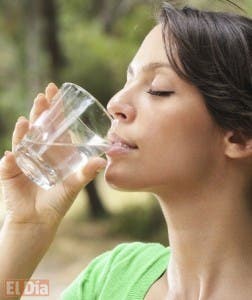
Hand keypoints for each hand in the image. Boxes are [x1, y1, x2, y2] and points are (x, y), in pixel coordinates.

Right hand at [0, 83, 106, 227]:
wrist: (39, 219)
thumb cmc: (58, 201)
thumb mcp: (75, 184)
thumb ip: (86, 173)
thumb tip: (102, 160)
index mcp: (54, 150)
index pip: (54, 124)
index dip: (54, 108)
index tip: (55, 90)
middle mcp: (39, 151)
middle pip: (38, 125)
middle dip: (40, 110)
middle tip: (43, 96)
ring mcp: (23, 159)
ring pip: (23, 138)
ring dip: (25, 128)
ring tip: (28, 119)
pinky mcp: (11, 171)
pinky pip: (11, 162)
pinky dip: (13, 157)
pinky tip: (14, 153)